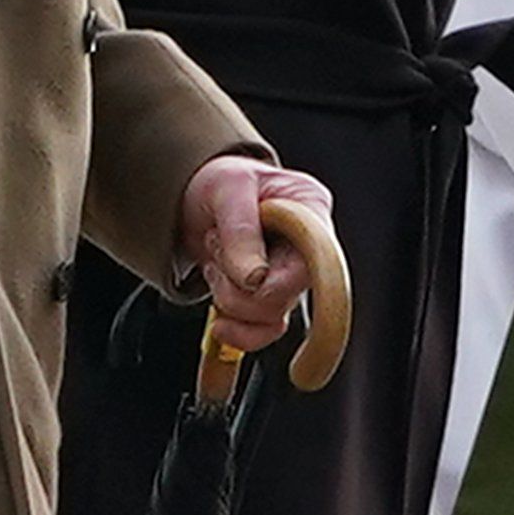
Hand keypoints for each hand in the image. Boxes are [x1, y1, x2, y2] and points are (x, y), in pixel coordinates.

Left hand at [179, 153, 336, 355]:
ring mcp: (289, 276)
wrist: (196, 197)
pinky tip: (218, 315)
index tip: (250, 276)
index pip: (317, 260)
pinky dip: (235, 330)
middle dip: (240, 288)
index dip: (282, 278)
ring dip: (230, 302)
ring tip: (215, 265)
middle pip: (288, 296)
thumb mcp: (227, 188)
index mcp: (311, 211)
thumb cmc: (220, 181)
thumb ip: (241, 229)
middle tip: (216, 250)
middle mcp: (308, 248)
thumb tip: (254, 279)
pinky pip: (262, 332)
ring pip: (270, 318)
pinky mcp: (270, 298)